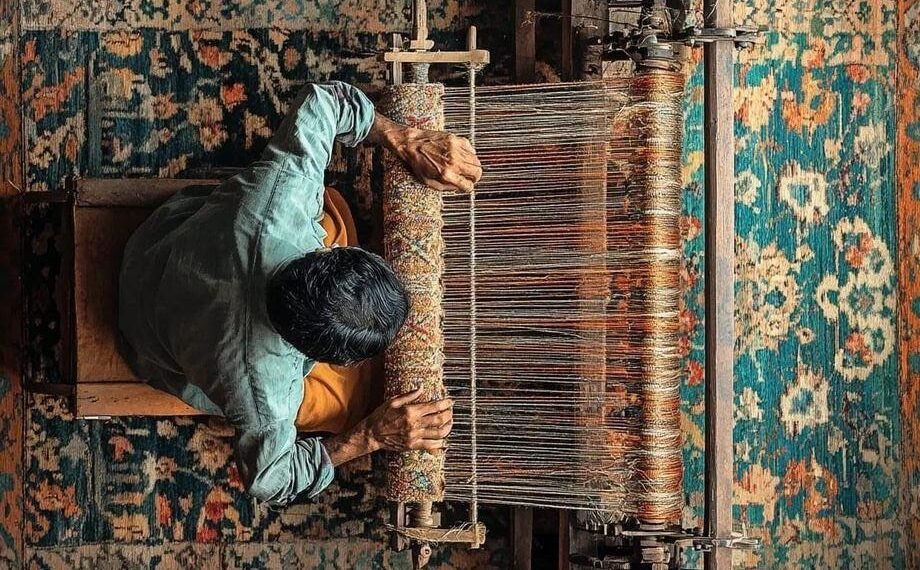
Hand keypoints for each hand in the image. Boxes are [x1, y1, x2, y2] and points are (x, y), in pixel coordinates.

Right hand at [365, 388, 453, 451]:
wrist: (372, 434)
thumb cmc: (381, 416)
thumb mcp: (392, 401)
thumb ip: (409, 395)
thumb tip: (421, 388)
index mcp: (410, 411)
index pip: (434, 406)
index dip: (445, 403)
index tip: (450, 401)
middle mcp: (414, 424)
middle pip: (439, 419)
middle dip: (449, 415)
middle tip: (451, 411)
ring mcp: (414, 436)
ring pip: (438, 433)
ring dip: (447, 428)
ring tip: (449, 424)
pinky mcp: (412, 446)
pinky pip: (430, 445)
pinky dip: (440, 442)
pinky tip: (442, 439)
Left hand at [367, 113, 481, 192]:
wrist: (410, 144)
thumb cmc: (417, 163)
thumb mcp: (429, 182)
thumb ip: (446, 187)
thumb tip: (459, 187)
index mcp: (446, 174)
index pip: (468, 186)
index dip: (468, 187)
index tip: (466, 186)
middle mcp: (453, 161)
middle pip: (477, 172)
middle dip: (474, 177)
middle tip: (469, 177)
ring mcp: (455, 149)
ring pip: (476, 161)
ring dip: (472, 166)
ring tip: (464, 167)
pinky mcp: (455, 139)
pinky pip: (471, 148)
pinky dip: (469, 153)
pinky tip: (460, 155)